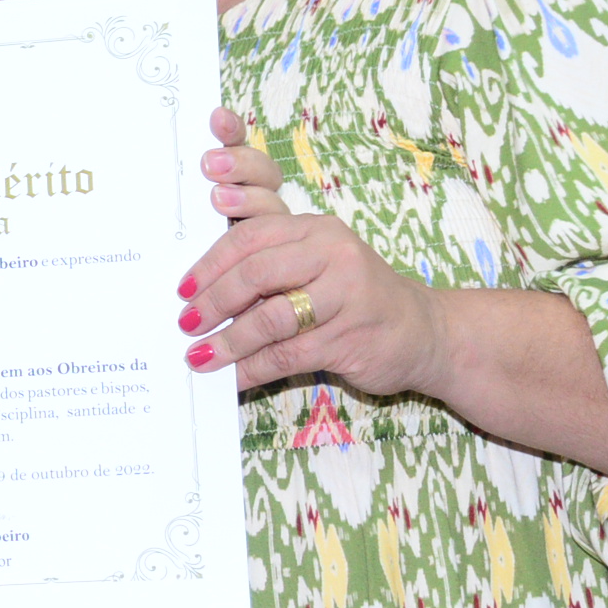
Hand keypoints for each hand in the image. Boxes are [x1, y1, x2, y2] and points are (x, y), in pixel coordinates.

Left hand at [175, 107, 447, 396]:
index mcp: (316, 229)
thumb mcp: (318, 265)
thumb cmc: (355, 296)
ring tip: (200, 356)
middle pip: (256, 274)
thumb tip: (202, 292)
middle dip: (213, 302)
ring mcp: (346, 297)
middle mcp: (333, 255)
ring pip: (269, 319)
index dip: (210, 265)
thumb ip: (270, 266)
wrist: (424, 331)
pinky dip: (253, 370)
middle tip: (186, 324)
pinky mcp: (349, 339)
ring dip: (228, 342)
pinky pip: (287, 356)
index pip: (250, 238)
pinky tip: (232, 378)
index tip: (183, 289)